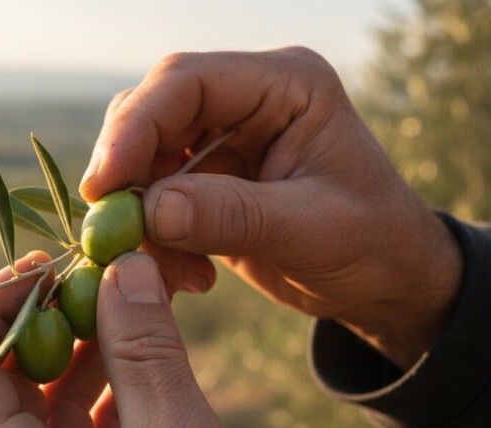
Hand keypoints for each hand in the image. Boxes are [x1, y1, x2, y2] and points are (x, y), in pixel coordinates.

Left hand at [0, 251, 275, 427]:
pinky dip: (104, 368)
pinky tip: (141, 335)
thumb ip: (146, 354)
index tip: (43, 264)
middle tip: (93, 268)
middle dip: (44, 314)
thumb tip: (121, 268)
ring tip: (125, 290)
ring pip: (39, 390)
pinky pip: (76, 411)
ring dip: (78, 336)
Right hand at [80, 48, 462, 369]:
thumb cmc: (372, 245)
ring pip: (144, 159)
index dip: (136, 126)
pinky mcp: (208, 181)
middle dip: (126, 172)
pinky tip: (188, 277)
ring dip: (139, 215)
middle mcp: (247, 101)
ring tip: (169, 269)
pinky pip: (154, 199)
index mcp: (286, 85)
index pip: (189, 82)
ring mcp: (223, 140)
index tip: (103, 183)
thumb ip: (232, 216)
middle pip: (154, 113)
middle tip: (108, 229)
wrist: (387, 282)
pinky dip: (154, 240)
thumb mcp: (311, 230)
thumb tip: (150, 211)